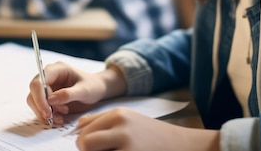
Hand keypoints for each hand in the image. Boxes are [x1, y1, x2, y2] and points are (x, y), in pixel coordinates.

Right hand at [27, 63, 126, 125]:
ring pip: (35, 102)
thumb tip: (50, 100)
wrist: (97, 89)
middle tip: (55, 118)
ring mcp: (47, 87)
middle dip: (42, 108)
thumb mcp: (85, 90)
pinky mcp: (48, 98)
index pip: (38, 82)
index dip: (39, 98)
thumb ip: (68, 94)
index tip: (47, 112)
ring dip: (45, 114)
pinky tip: (60, 118)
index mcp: (57, 69)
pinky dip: (48, 117)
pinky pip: (41, 108)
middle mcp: (49, 77)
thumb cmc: (93, 86)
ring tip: (61, 119)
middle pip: (33, 93)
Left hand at [74, 108, 219, 150]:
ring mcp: (127, 144)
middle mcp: (121, 125)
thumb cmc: (153, 136)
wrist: (182, 146)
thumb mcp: (129, 120)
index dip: (82, 143)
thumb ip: (103, 121)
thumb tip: (78, 127)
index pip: (83, 129)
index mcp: (118, 114)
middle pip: (83, 143)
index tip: (91, 149)